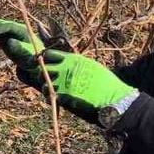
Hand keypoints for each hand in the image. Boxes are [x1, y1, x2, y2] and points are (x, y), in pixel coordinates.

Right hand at [0, 18, 44, 66]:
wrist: (31, 63)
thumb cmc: (31, 60)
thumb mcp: (27, 56)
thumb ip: (19, 49)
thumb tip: (9, 41)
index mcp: (23, 31)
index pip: (9, 25)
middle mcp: (15, 29)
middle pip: (1, 25)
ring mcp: (8, 33)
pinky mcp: (3, 38)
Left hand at [18, 49, 135, 124]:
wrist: (113, 97)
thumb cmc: (105, 82)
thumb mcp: (90, 65)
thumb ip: (75, 63)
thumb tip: (66, 62)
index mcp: (72, 59)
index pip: (48, 54)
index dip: (43, 59)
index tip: (43, 63)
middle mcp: (66, 68)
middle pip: (42, 68)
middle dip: (41, 73)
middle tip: (44, 78)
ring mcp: (64, 82)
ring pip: (44, 83)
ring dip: (46, 87)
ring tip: (50, 90)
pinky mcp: (65, 95)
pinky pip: (51, 96)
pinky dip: (51, 98)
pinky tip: (55, 99)